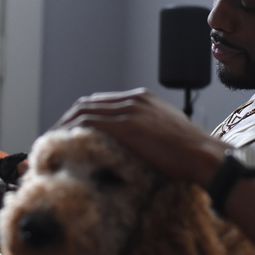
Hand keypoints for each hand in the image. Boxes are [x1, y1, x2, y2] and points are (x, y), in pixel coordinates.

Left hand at [55, 88, 227, 186]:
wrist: (203, 155)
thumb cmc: (191, 152)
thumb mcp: (168, 134)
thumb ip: (150, 133)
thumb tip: (139, 148)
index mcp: (143, 99)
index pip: (102, 102)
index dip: (83, 116)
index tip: (71, 132)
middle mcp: (133, 99)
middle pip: (88, 104)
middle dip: (68, 120)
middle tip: (55, 138)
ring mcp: (128, 110)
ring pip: (83, 112)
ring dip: (63, 126)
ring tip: (50, 143)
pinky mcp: (125, 125)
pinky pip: (87, 123)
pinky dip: (70, 132)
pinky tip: (60, 144)